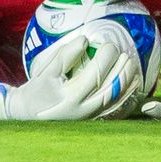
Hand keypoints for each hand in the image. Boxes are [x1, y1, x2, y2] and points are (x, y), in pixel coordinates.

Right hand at [0, 36, 140, 120]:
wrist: (28, 115)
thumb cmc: (36, 90)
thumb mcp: (46, 71)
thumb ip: (65, 55)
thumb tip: (84, 40)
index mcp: (70, 97)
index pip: (94, 75)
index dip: (105, 58)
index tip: (108, 45)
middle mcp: (83, 110)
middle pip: (110, 89)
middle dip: (121, 70)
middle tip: (125, 54)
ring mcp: (89, 118)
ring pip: (115, 101)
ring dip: (127, 82)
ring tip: (132, 65)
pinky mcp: (93, 121)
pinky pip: (115, 110)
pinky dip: (126, 97)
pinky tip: (132, 85)